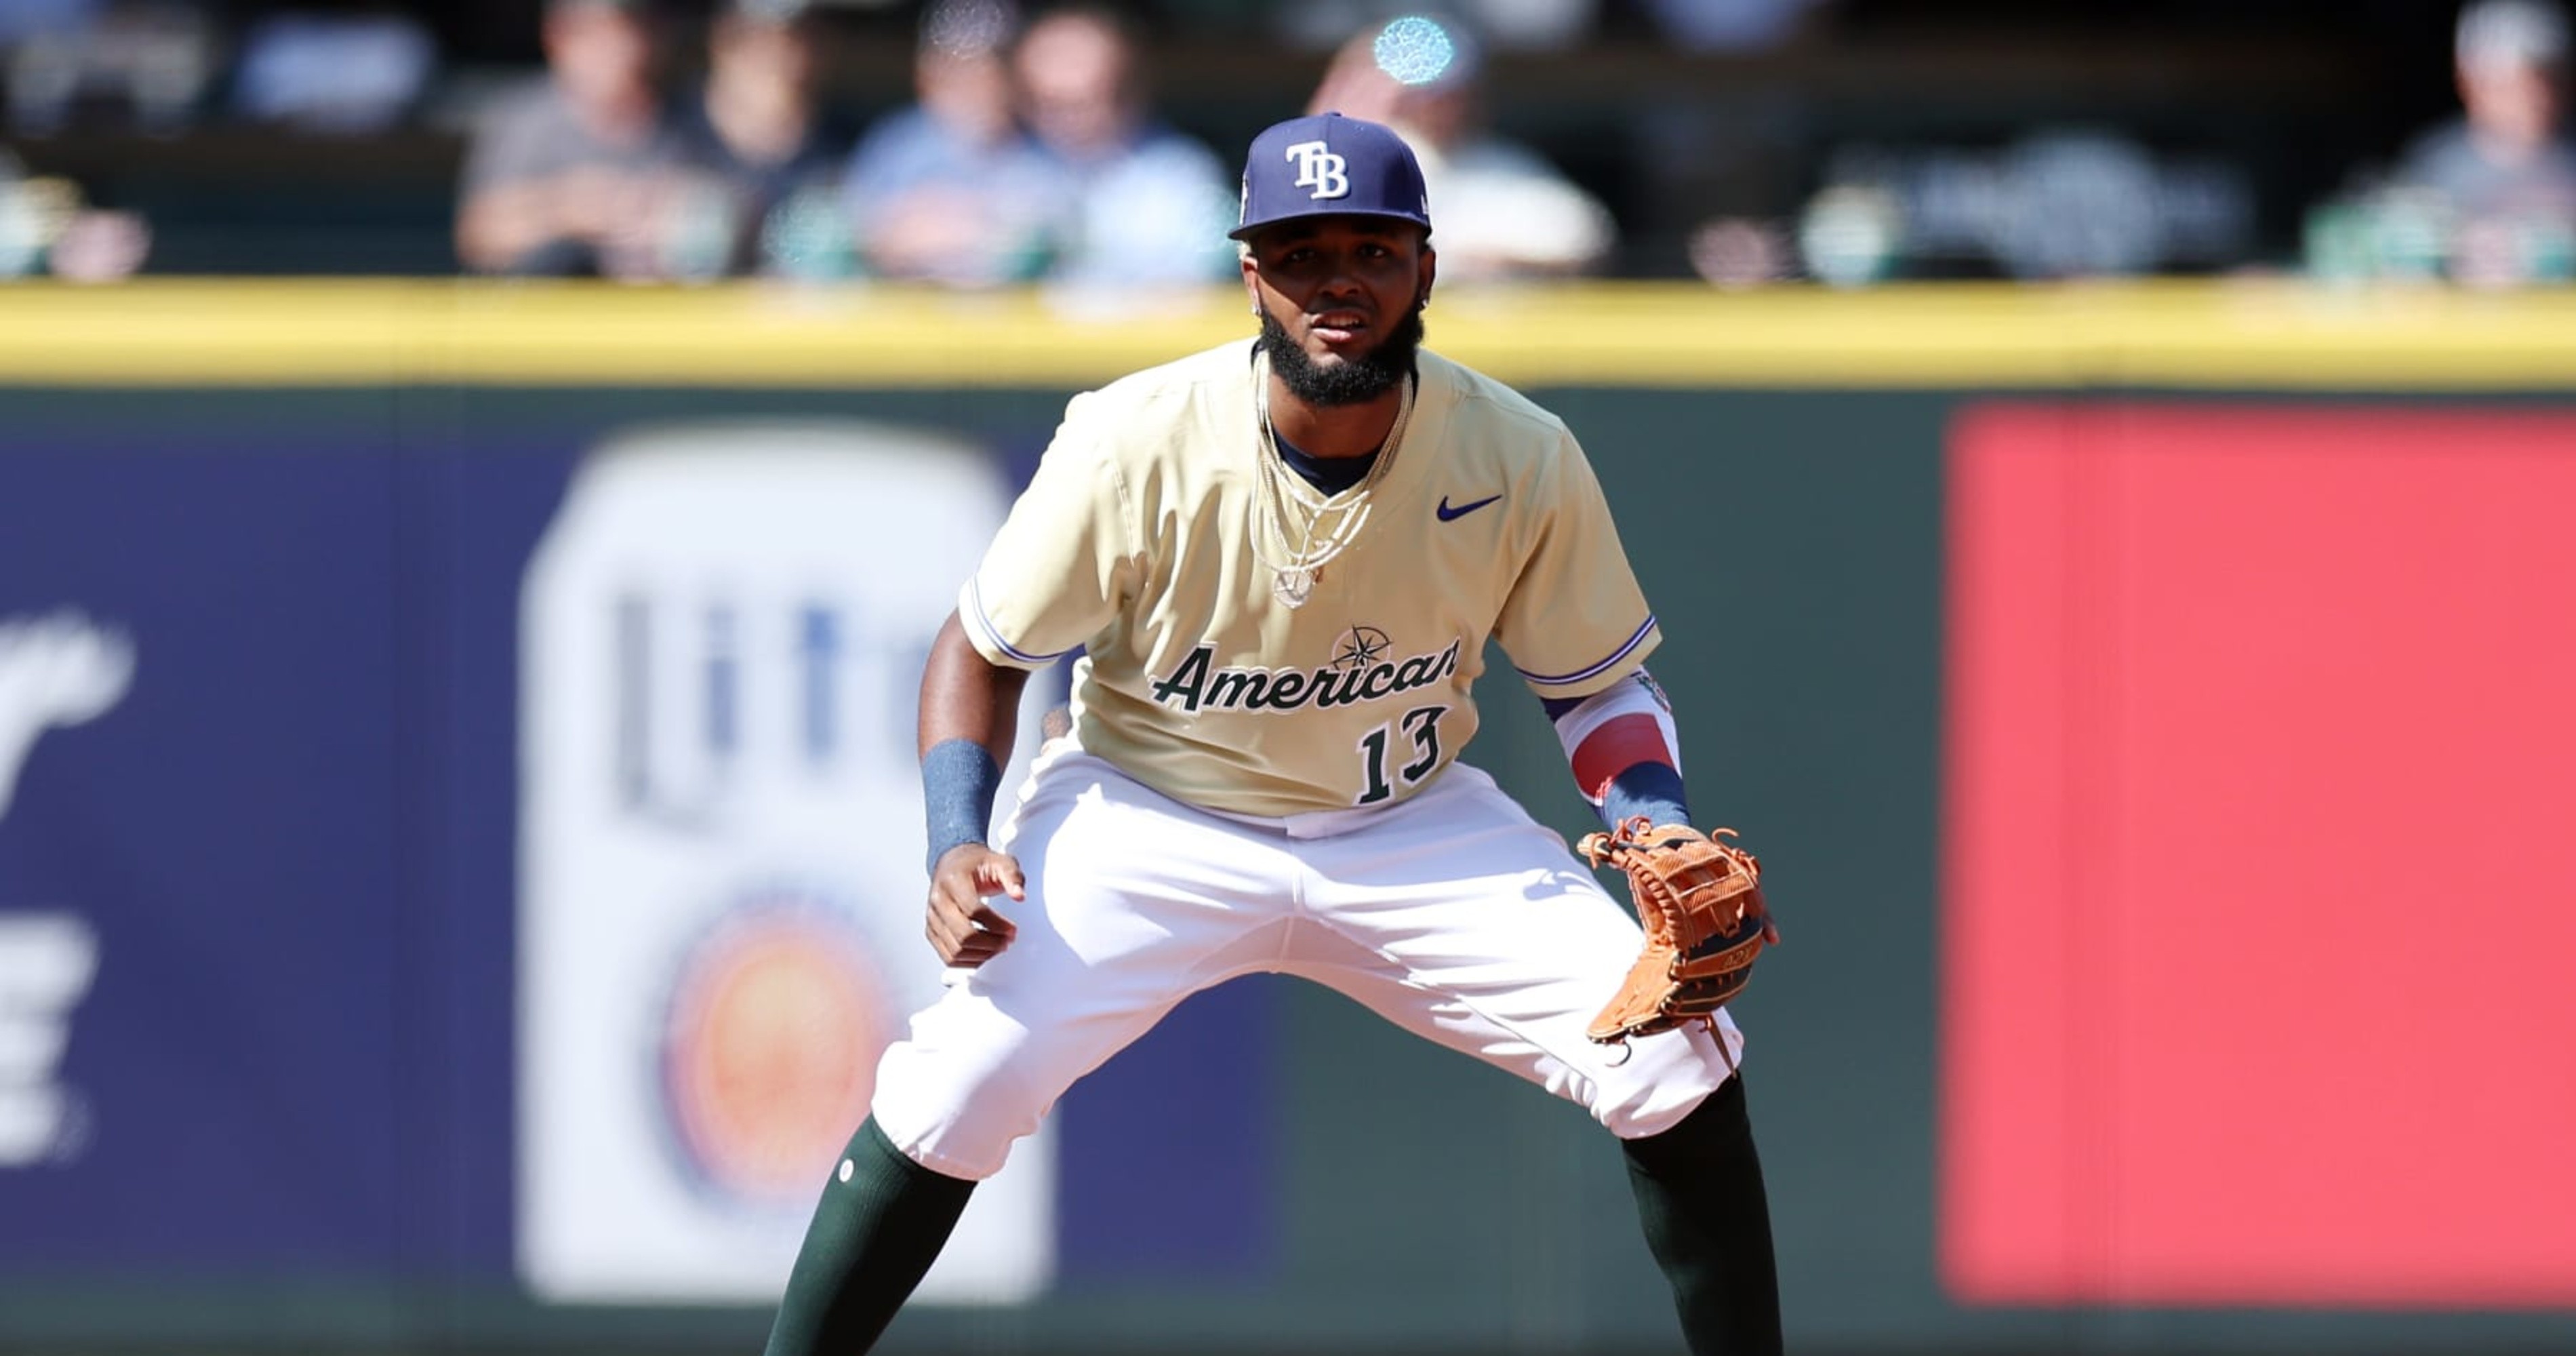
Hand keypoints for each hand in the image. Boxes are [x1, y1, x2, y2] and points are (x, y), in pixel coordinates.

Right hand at [925, 843, 1023, 967]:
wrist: (952, 862)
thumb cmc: (974, 864)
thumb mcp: (1000, 861)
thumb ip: (1012, 876)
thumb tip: (1019, 895)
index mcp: (953, 881)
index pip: (973, 910)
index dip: (996, 924)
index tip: (1012, 930)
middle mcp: (938, 900)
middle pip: (963, 935)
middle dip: (990, 943)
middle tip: (1006, 941)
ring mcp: (932, 917)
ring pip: (954, 950)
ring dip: (981, 955)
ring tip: (997, 948)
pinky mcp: (931, 930)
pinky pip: (947, 956)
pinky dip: (967, 961)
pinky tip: (983, 954)